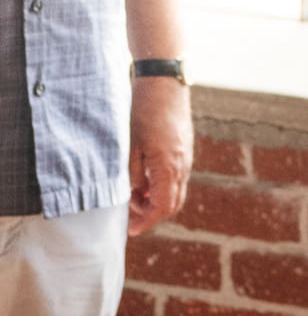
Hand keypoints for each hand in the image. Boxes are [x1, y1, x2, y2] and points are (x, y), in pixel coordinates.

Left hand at [129, 75, 193, 234]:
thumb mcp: (131, 145)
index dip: (147, 221)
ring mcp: (186, 159)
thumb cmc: (143, 112)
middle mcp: (182, 166)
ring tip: (133, 196)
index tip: (132, 230)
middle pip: (172, 204)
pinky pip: (175, 178)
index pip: (163, 207)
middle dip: (151, 214)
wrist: (163, 85)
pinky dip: (161, 186)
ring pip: (175, 191)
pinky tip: (143, 181)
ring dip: (156, 199)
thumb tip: (135, 194)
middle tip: (130, 216)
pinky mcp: (184, 150)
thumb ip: (133, 173)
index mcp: (169, 167)